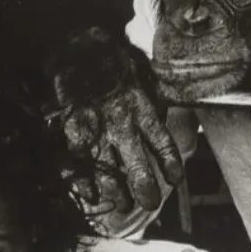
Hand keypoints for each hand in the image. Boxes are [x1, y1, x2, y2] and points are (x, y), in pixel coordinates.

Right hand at [50, 30, 182, 221]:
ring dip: (117, 194)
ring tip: (123, 205)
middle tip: (149, 204)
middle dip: (145, 191)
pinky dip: (85, 184)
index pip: (164, 144)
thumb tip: (168, 115)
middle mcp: (123, 125)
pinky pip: (80, 165)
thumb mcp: (145, 74)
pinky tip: (91, 195)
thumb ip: (157, 98)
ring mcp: (98, 131)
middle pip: (137, 168)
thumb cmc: (114, 60)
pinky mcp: (75, 132)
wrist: (79, 46)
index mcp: (144, 110)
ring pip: (109, 173)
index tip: (175, 180)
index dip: (170, 165)